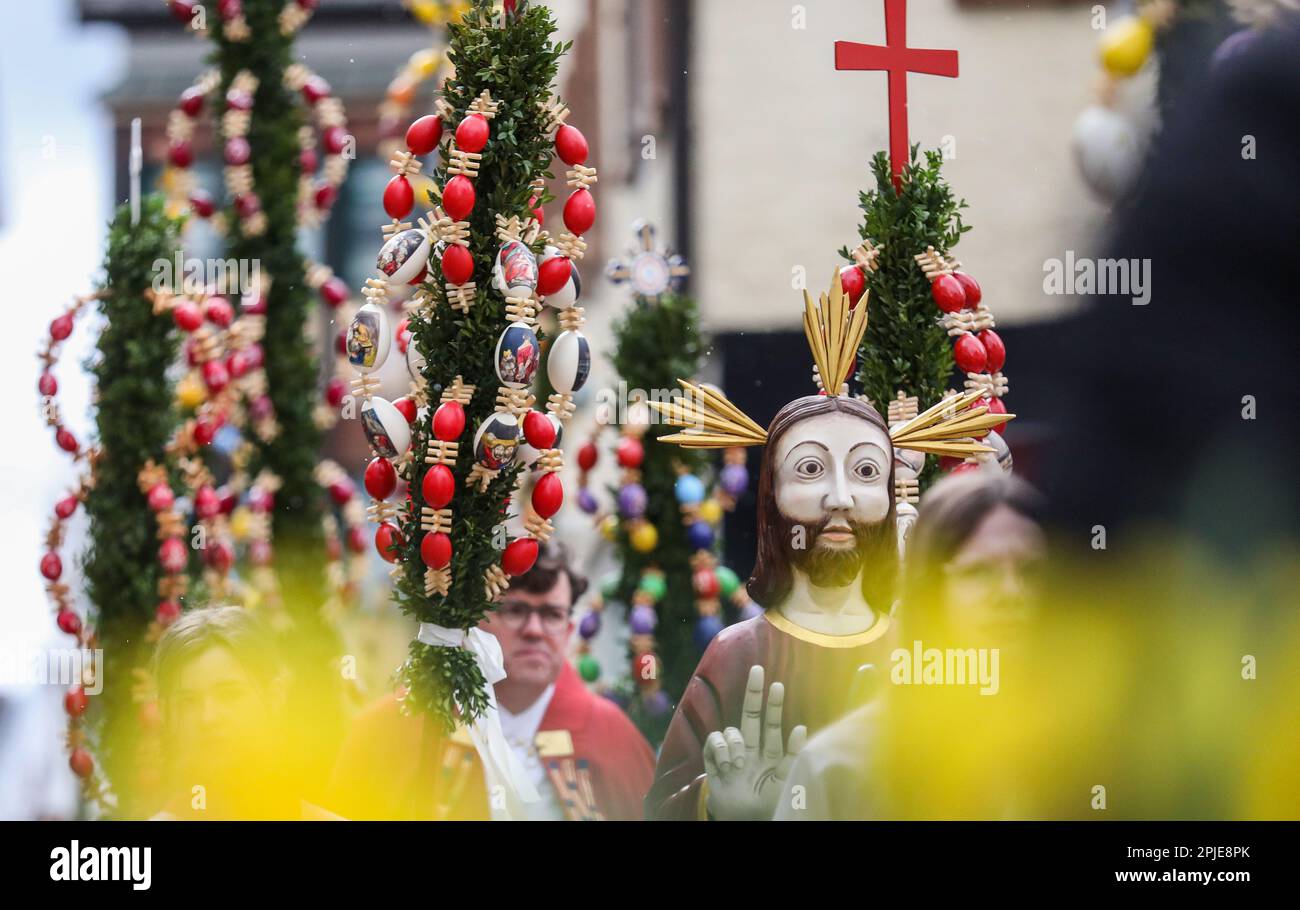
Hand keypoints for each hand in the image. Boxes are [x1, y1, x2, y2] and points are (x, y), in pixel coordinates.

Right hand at [702, 664, 806, 820]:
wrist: (741, 819)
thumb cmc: (767, 803)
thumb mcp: (785, 781)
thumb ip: (793, 756)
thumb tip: (801, 727)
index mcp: (770, 754)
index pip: (773, 725)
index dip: (774, 705)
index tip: (776, 684)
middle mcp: (751, 749)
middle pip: (751, 715)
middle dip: (754, 693)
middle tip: (758, 670)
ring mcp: (733, 752)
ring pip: (733, 729)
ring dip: (735, 743)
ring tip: (738, 765)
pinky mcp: (715, 759)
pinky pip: (715, 740)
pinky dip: (720, 750)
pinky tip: (725, 766)